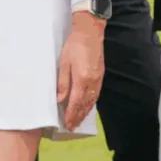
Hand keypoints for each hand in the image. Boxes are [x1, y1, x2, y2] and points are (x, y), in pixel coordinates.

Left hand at [57, 12, 104, 129]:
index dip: (71, 115)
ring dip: (85, 113)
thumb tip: (60, 99)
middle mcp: (92, 83)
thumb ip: (63, 83)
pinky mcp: (101, 77)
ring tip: (78, 121)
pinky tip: (86, 107)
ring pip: (91, 101)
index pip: (76, 102)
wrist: (90, 33)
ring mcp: (98, 80)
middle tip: (72, 127)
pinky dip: (90, 104)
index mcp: (82, 79)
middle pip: (85, 105)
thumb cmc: (74, 46)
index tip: (67, 124)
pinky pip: (96, 95)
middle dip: (78, 117)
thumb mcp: (64, 63)